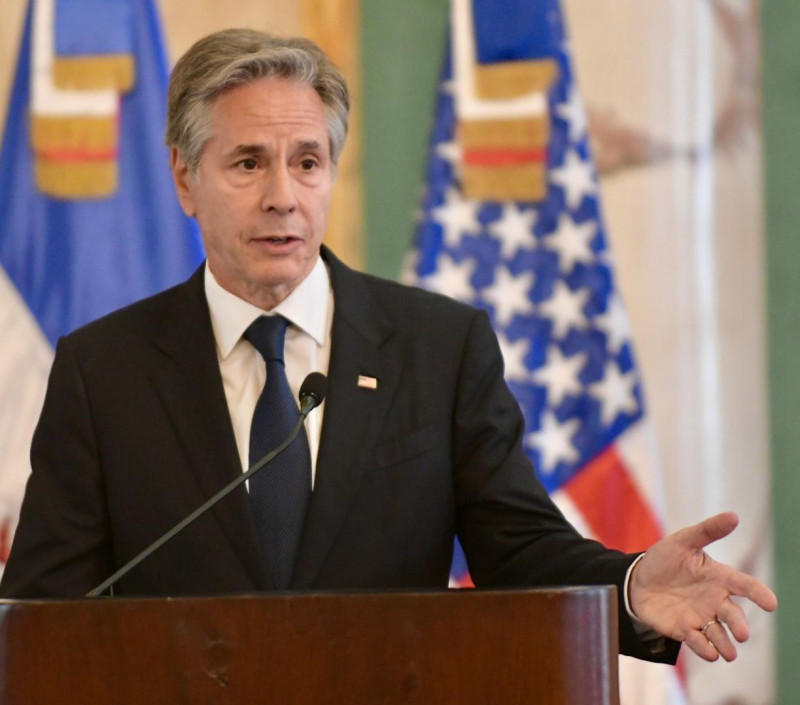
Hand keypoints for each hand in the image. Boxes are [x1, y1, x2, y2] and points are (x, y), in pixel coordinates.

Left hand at [629, 512, 776, 661]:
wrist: (638, 579)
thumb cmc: (665, 558)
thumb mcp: (683, 541)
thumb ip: (707, 531)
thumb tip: (733, 516)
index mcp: (718, 577)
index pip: (743, 585)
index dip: (758, 593)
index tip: (770, 603)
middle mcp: (714, 600)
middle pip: (733, 614)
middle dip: (739, 625)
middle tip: (742, 634)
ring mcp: (701, 616)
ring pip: (719, 634)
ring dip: (725, 644)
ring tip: (728, 652)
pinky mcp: (685, 630)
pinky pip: (698, 642)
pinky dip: (704, 648)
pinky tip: (710, 653)